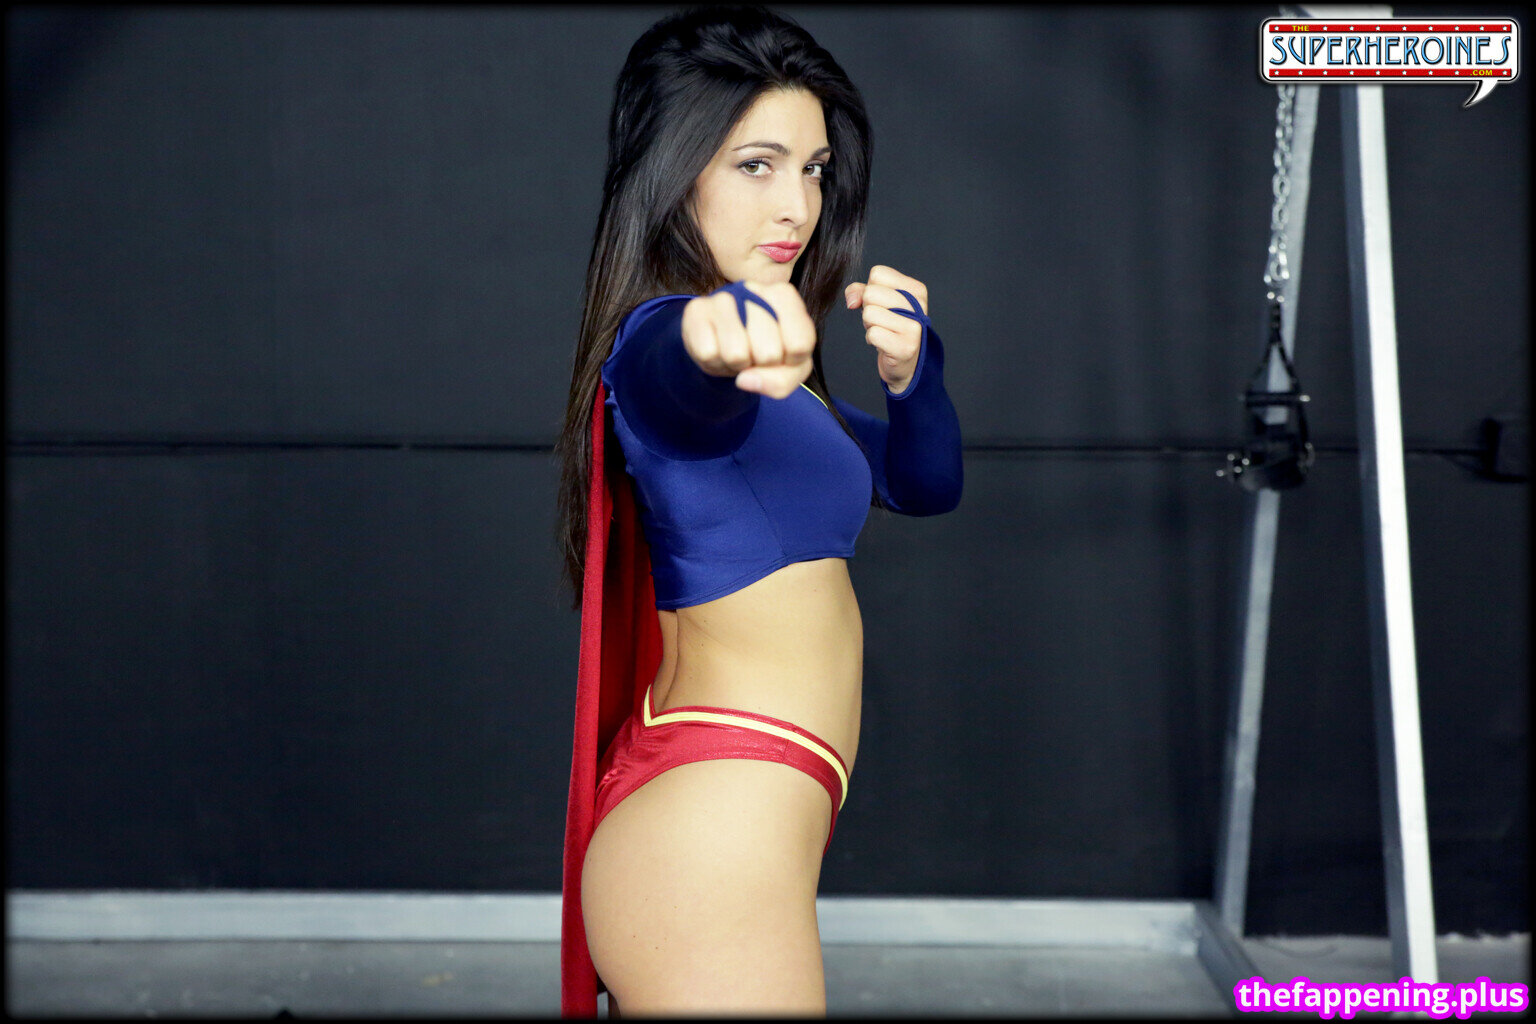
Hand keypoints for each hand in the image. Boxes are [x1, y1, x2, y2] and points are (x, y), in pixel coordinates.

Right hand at [681, 281, 815, 399]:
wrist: (722, 341)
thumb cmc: (763, 350)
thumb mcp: (788, 369)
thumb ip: (782, 381)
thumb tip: (744, 380)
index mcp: (784, 296)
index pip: (799, 345)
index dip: (789, 362)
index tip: (782, 353)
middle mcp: (754, 288)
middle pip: (768, 353)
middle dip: (760, 365)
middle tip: (753, 354)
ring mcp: (722, 297)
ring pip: (736, 354)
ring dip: (736, 366)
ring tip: (736, 352)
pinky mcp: (696, 310)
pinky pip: (709, 354)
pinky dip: (714, 362)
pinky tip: (717, 348)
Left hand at [845, 265, 928, 394]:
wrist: (906, 362)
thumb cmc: (890, 327)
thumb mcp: (878, 302)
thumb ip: (860, 291)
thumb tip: (852, 300)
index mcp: (916, 289)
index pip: (878, 273)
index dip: (870, 289)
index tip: (881, 304)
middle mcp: (918, 306)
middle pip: (871, 293)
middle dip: (868, 308)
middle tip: (881, 321)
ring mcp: (914, 327)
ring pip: (869, 313)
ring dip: (869, 325)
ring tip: (883, 331)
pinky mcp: (905, 347)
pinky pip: (872, 334)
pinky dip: (871, 339)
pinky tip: (883, 343)